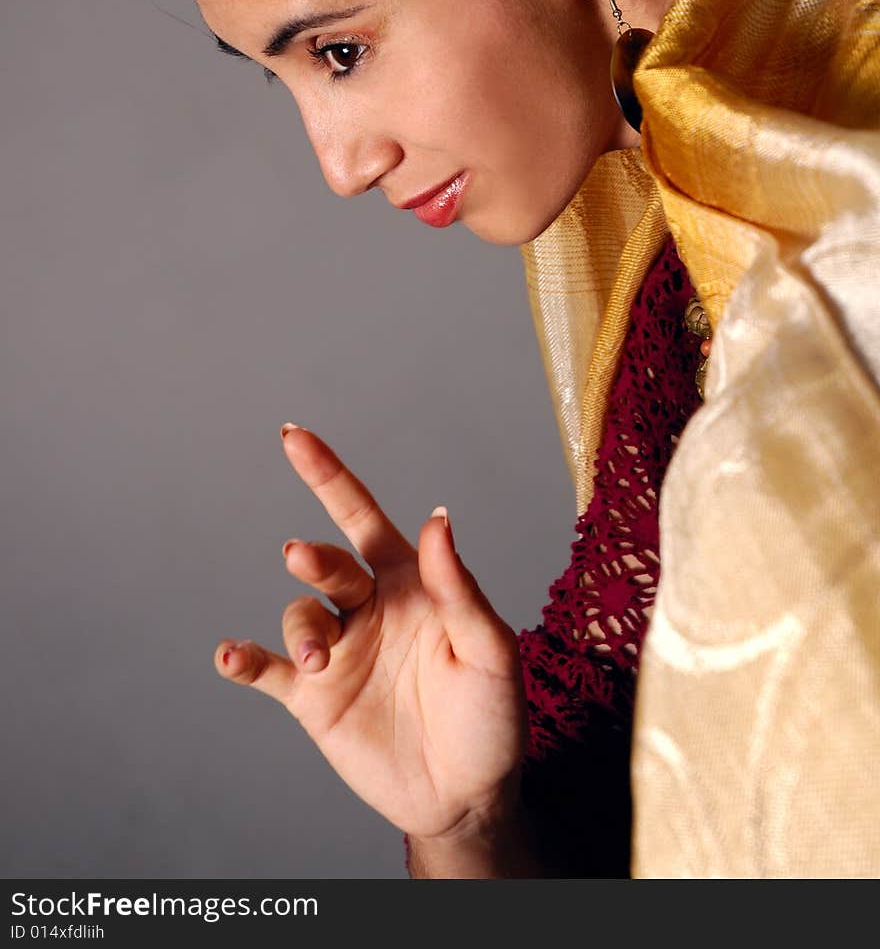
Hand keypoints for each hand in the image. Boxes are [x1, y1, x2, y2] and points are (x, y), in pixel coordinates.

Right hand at [214, 425, 528, 841]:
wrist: (468, 797)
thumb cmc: (491, 716)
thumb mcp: (490, 651)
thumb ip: (459, 588)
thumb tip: (437, 517)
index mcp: (412, 583)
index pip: (364, 518)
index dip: (330, 476)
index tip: (294, 437)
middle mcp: (369, 608)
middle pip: (328, 563)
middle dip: (313, 556)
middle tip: (300, 555)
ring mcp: (339, 652)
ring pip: (301, 615)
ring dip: (302, 628)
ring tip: (321, 660)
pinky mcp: (315, 699)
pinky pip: (269, 670)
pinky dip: (244, 660)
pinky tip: (229, 655)